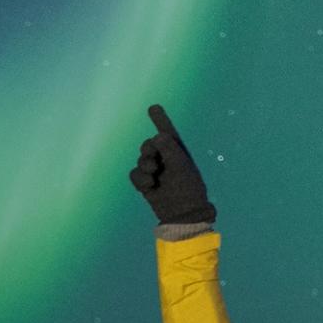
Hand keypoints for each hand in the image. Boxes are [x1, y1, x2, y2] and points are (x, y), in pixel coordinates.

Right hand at [130, 103, 213, 227]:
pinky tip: (149, 186)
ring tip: (153, 177)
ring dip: (145, 165)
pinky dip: (140, 179)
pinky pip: (135, 174)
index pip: (167, 133)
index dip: (160, 120)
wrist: (182, 215)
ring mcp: (155, 172)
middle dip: (148, 150)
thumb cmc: (187, 189)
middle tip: (154, 161)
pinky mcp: (146, 184)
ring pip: (140, 159)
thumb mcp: (181, 166)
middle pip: (148, 145)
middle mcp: (166, 159)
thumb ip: (170, 149)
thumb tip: (158, 136)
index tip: (153, 107)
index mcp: (178, 153)